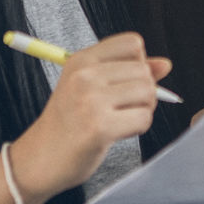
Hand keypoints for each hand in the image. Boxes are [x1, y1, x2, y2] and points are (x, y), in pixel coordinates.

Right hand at [13, 33, 170, 203]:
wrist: (38, 160)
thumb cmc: (68, 123)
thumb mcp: (90, 87)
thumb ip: (127, 71)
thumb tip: (165, 64)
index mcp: (81, 60)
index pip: (133, 43)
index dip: (139, 63)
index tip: (124, 82)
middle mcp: (85, 75)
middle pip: (144, 70)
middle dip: (144, 91)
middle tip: (123, 108)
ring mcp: (91, 100)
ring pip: (148, 93)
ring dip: (143, 110)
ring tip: (120, 119)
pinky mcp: (99, 127)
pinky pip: (143, 119)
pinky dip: (138, 128)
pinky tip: (118, 132)